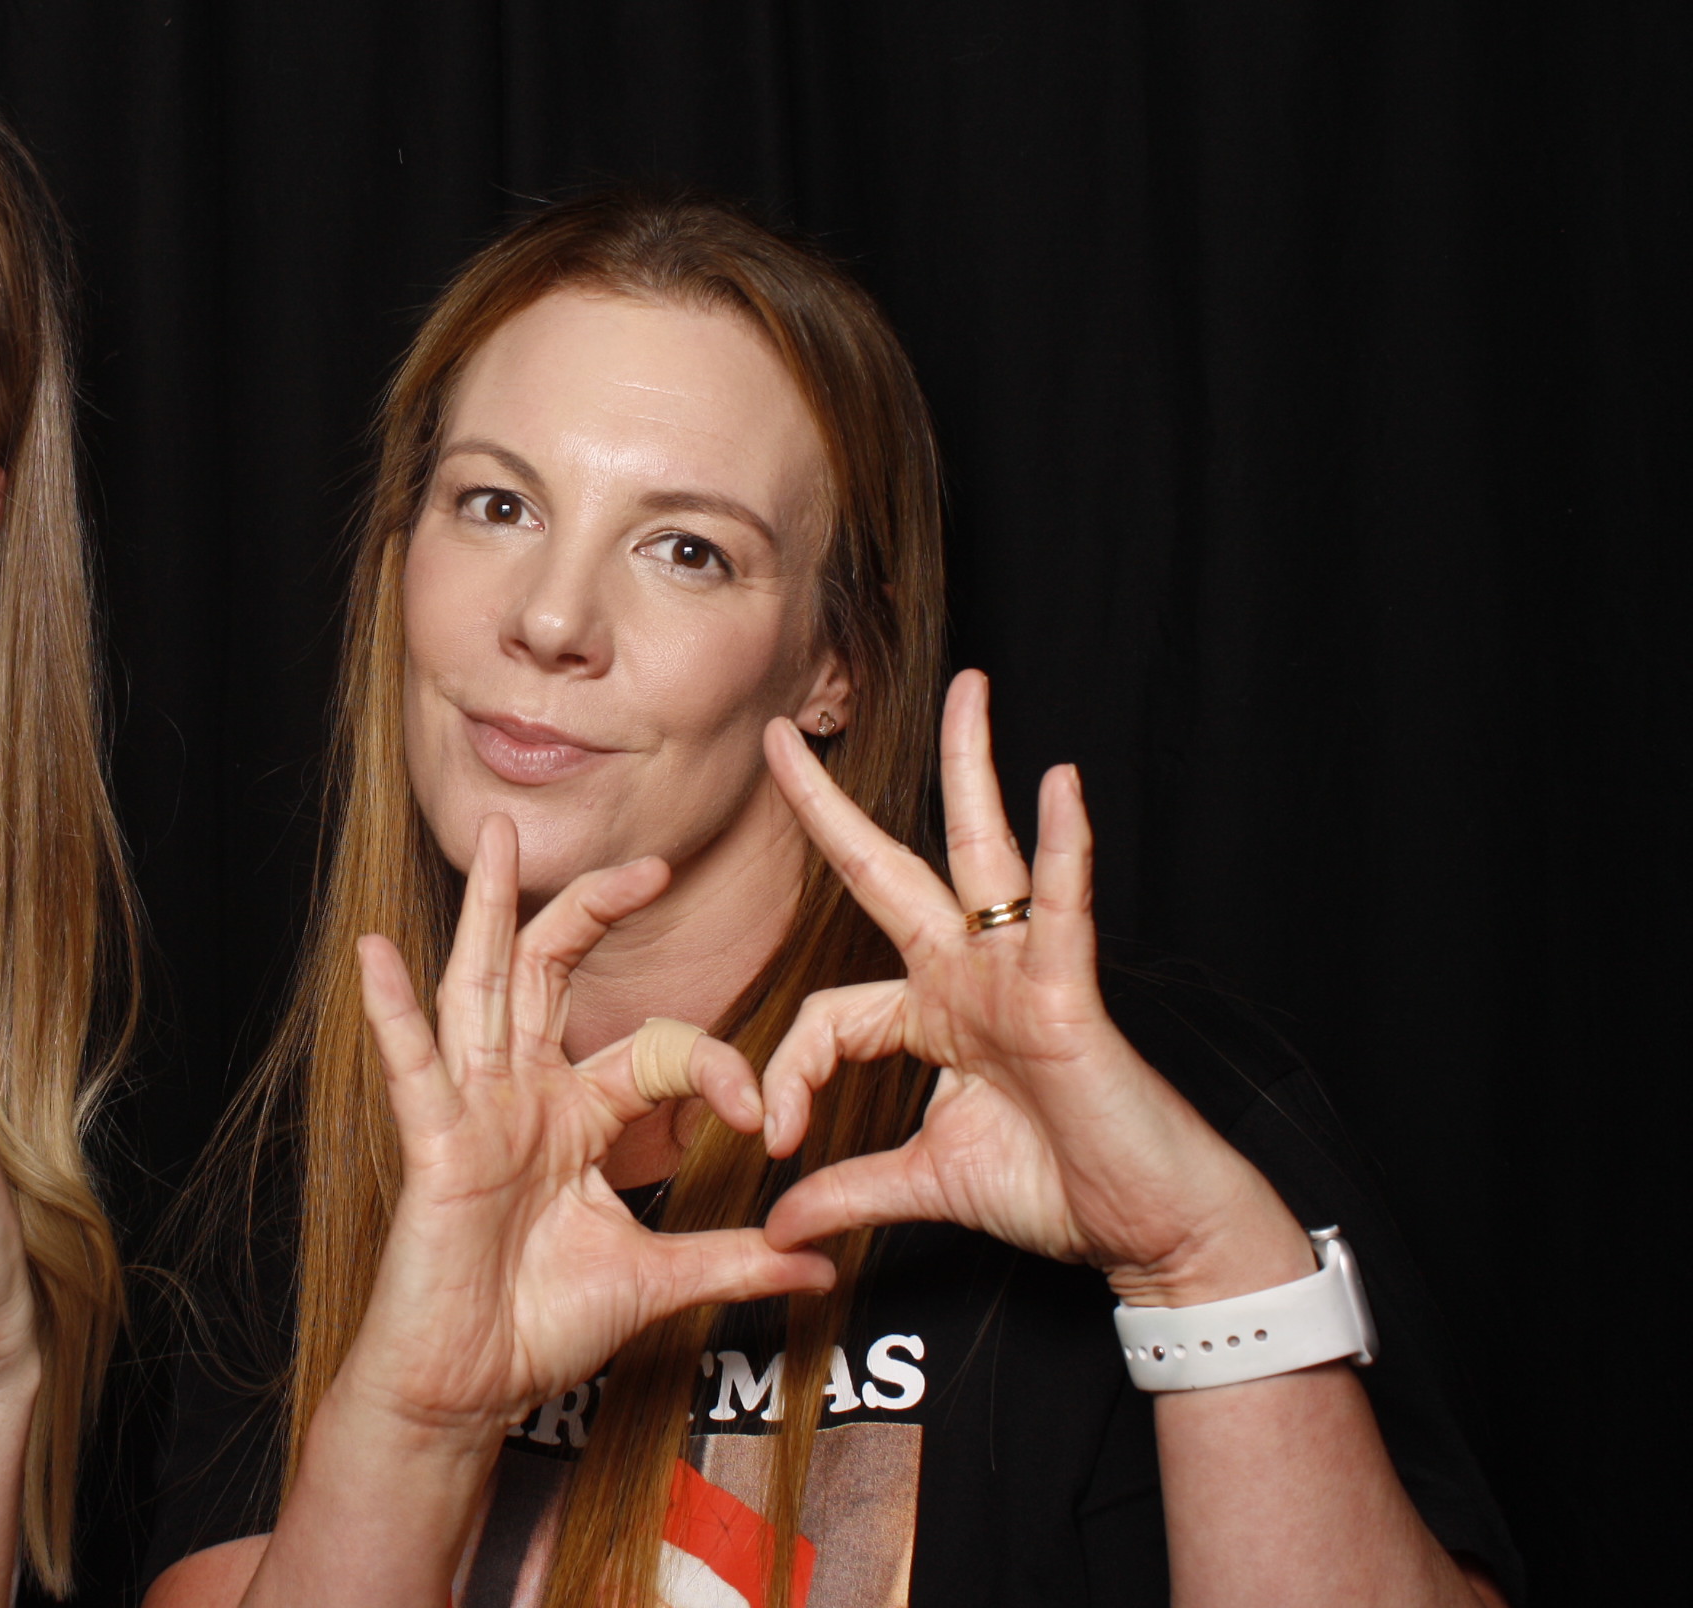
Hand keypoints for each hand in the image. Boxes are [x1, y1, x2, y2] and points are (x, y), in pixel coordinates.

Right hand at [342, 814, 835, 1434]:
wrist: (467, 1389)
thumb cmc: (538, 1327)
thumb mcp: (657, 1280)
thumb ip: (733, 1258)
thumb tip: (816, 1262)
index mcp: (576, 1114)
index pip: (657, 1049)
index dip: (715, 1068)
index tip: (759, 1116)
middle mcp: (522, 1095)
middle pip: (552, 974)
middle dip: (590, 907)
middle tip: (646, 860)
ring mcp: (474, 1112)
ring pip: (482, 989)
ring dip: (485, 910)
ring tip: (491, 838)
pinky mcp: (433, 1146)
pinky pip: (414, 1069)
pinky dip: (391, 1010)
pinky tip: (376, 953)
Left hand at [757, 670, 1313, 1304]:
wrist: (1148, 1231)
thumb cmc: (1057, 1190)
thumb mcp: (925, 1185)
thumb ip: (849, 1192)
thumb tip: (778, 1228)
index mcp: (932, 1015)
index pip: (826, 1013)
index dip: (786, 1073)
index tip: (772, 1139)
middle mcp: (969, 976)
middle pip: (887, 870)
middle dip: (830, 805)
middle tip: (779, 734)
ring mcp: (1020, 975)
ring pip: (985, 855)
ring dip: (973, 768)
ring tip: (969, 689)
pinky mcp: (1071, 995)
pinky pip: (1065, 910)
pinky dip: (1064, 850)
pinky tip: (1063, 788)